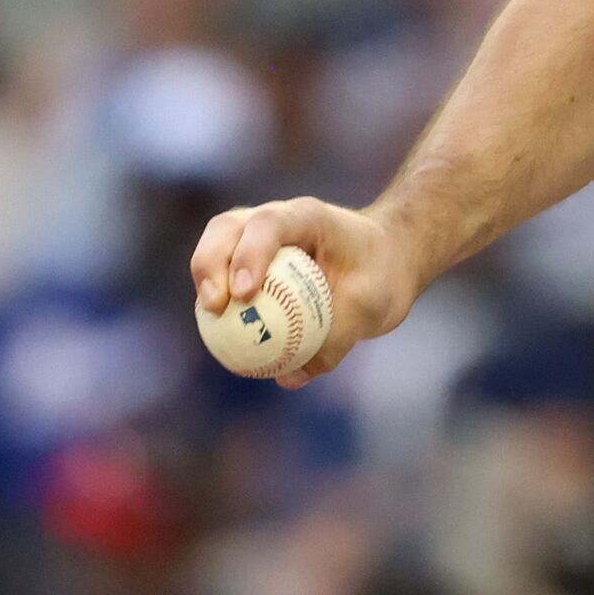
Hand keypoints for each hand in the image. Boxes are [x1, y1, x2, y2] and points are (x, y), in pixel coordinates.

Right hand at [191, 195, 420, 386]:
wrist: (387, 261)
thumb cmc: (382, 275)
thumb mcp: (373, 305)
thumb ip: (336, 338)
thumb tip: (290, 377)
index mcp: (308, 217)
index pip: (269, 224)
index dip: (250, 255)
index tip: (245, 294)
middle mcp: (275, 220)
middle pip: (226, 228)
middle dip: (210, 264)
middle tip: (215, 307)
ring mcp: (257, 237)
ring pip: (216, 247)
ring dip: (205, 281)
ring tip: (210, 320)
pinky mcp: (251, 261)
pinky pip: (225, 279)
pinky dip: (217, 302)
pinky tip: (219, 337)